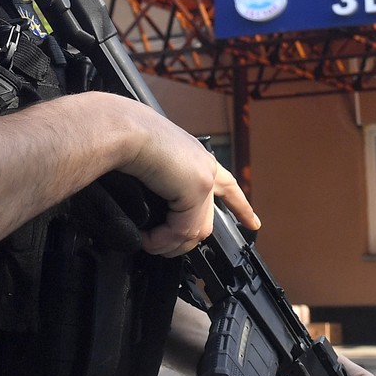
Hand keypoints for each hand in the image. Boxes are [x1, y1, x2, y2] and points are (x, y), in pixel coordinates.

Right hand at [114, 95, 259, 256]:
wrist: (121, 128)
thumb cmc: (121, 138)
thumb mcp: (146, 165)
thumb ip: (157, 187)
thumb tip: (149, 216)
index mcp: (193, 155)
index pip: (227, 184)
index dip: (240, 206)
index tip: (254, 223)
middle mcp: (203, 164)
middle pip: (204, 222)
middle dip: (182, 242)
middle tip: (157, 247)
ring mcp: (203, 176)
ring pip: (194, 231)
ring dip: (167, 244)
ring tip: (147, 243)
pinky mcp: (197, 187)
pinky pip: (182, 230)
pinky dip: (162, 241)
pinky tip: (147, 239)